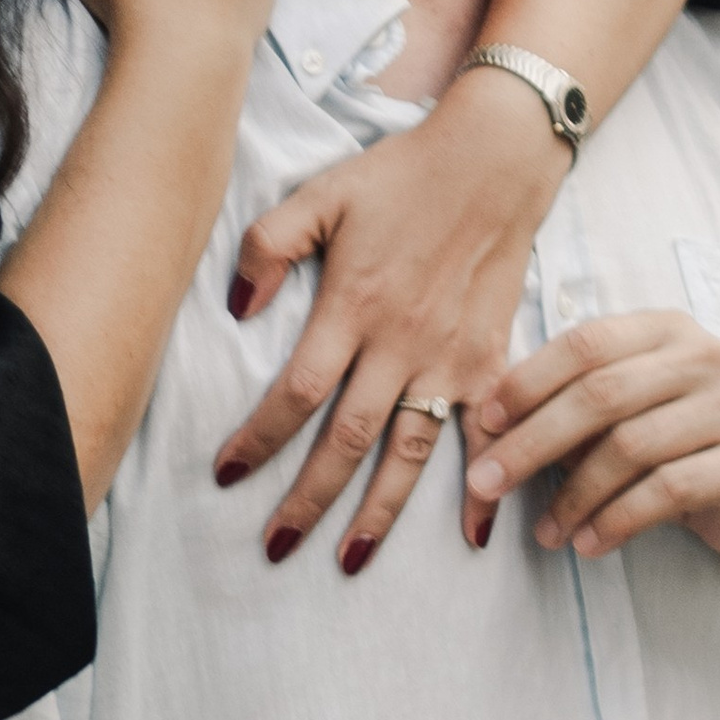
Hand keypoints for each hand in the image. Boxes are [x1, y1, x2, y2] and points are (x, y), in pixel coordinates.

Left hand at [212, 61, 567, 568]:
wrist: (494, 160)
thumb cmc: (402, 176)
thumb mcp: (321, 194)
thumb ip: (269, 247)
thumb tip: (237, 311)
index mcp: (355, 306)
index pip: (297, 393)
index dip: (258, 438)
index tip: (225, 475)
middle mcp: (403, 344)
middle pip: (347, 440)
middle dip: (307, 500)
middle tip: (275, 548)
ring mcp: (452, 359)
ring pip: (410, 453)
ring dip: (380, 512)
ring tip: (350, 559)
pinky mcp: (492, 361)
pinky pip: (488, 435)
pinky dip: (483, 488)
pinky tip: (473, 535)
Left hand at [468, 307, 719, 566]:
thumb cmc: (688, 454)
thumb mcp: (630, 423)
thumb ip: (574, 414)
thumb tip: (491, 430)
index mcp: (667, 331)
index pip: (584, 343)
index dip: (527, 382)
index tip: (483, 423)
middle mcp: (706, 356)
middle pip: (600, 395)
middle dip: (532, 442)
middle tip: (486, 485)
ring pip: (631, 446)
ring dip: (574, 496)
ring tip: (545, 533)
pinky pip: (669, 490)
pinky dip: (618, 520)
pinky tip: (590, 543)